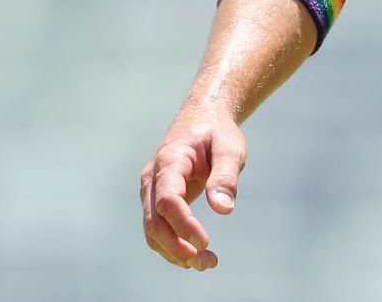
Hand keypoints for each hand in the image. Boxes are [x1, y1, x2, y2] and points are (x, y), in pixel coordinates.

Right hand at [140, 105, 246, 270]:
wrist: (202, 118)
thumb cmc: (217, 132)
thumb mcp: (230, 147)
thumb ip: (225, 176)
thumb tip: (223, 209)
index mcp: (170, 161)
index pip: (167, 200)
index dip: (183, 224)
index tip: (205, 242)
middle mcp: (153, 178)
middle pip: (154, 221)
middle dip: (178, 247)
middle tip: (208, 262)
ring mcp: (151, 189)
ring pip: (152, 230)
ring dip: (175, 252)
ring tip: (206, 263)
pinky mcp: (156, 199)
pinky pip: (157, 228)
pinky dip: (172, 246)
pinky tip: (194, 256)